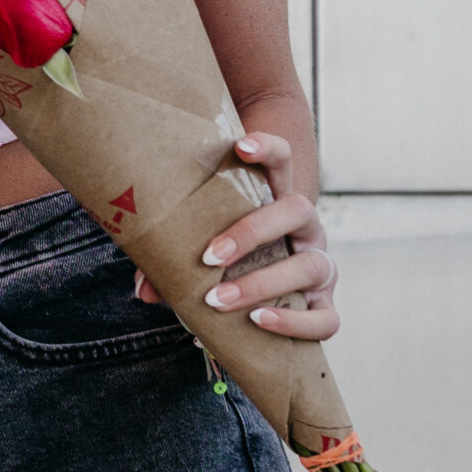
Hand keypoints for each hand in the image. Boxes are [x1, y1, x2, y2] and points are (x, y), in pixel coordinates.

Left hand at [131, 130, 339, 340]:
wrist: (272, 281)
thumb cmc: (231, 254)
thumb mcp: (205, 244)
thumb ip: (175, 261)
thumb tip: (144, 291)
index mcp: (277, 198)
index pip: (282, 159)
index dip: (267, 149)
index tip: (239, 147)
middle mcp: (305, 227)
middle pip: (297, 209)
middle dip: (252, 232)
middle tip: (208, 256)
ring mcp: (320, 264)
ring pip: (310, 266)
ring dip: (262, 284)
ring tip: (218, 300)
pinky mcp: (324, 303)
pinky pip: (327, 319)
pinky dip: (295, 323)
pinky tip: (259, 322)